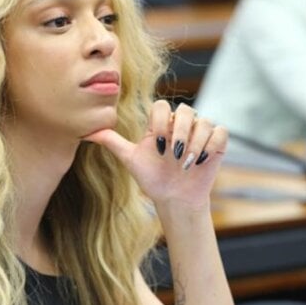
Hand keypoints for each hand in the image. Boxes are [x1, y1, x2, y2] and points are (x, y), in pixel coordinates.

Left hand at [84, 101, 226, 211]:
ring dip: (195, 144)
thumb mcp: (130, 159)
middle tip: (173, 156)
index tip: (156, 147)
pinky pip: (220, 133)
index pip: (161, 106)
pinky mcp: (217, 142)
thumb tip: (86, 132)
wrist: (174, 198)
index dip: (160, 123)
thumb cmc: (152, 178)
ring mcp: (201, 132)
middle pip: (185, 110)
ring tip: (186, 164)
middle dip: (179, 134)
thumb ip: (111, 142)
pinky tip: (201, 162)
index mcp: (161, 123)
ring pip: (204, 121)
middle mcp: (182, 123)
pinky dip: (211, 146)